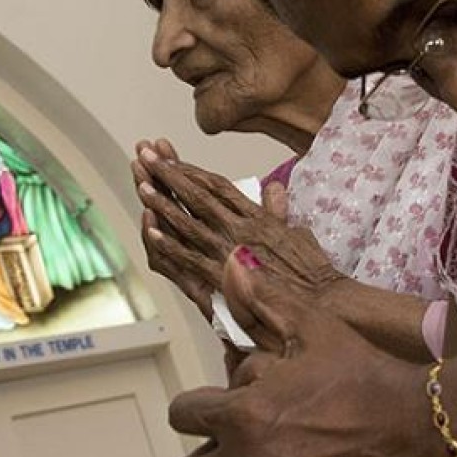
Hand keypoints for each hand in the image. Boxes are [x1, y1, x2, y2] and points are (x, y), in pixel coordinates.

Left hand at [134, 139, 345, 306]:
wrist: (315, 301)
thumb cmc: (310, 272)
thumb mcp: (297, 233)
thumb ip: (280, 211)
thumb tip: (275, 188)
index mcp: (255, 216)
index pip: (218, 186)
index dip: (192, 171)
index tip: (173, 159)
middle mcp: (239, 228)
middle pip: (197, 195)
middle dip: (169, 174)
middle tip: (147, 154)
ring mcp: (228, 251)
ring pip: (187, 222)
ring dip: (162, 202)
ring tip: (141, 184)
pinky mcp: (221, 276)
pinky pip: (188, 257)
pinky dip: (168, 243)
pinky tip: (150, 228)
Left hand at [169, 248, 426, 456]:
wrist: (415, 428)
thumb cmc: (363, 375)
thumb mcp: (313, 327)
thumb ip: (263, 300)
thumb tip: (231, 266)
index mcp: (244, 415)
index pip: (183, 416)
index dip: (197, 404)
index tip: (217, 402)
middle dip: (205, 450)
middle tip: (231, 436)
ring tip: (255, 454)